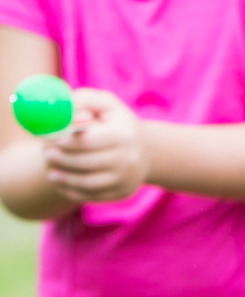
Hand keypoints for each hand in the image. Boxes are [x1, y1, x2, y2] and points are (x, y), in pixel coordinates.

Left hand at [41, 88, 148, 204]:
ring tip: (51, 173)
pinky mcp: (121, 193)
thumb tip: (62, 112)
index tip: (51, 140)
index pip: (86, 141)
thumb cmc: (116, 123)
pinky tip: (63, 183)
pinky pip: (90, 196)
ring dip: (63, 178)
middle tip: (46, 155)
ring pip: (85, 183)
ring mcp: (126, 178)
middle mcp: (129, 158)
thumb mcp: (104, 105)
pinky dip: (72, 191)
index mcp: (124, 134)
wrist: (146, 151)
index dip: (64, 141)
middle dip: (60, 160)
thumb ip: (82, 100)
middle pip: (84, 162)